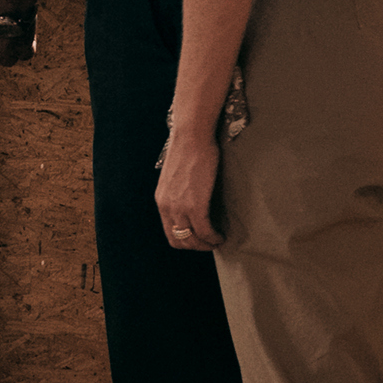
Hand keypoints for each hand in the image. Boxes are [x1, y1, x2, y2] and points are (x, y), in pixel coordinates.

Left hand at [155, 127, 221, 252]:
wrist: (192, 136)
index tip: (200, 239)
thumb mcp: (175, 176)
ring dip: (207, 244)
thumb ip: (178, 192)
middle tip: (211, 242)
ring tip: (218, 240)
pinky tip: (221, 235)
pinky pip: (205, 231)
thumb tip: (190, 199)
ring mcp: (180, 207)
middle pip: (180, 241)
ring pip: (193, 240)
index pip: (170, 233)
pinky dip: (214, 237)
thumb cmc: (188, 149)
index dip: (186, 241)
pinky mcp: (195, 205)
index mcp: (162, 200)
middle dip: (197, 246)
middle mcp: (167, 207)